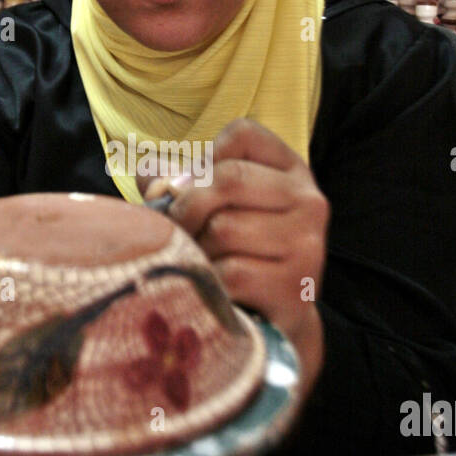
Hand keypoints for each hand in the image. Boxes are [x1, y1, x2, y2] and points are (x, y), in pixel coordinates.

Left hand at [140, 118, 328, 396]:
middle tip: (178, 232)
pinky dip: (210, 282)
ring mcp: (307, 245)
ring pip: (225, 229)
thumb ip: (182, 182)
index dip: (204, 157)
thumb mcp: (219, 208)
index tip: (190, 187)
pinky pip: (230, 273)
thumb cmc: (239, 253)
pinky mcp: (295, 286)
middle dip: (188, 208)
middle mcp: (310, 202)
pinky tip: (214, 290)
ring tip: (202, 264)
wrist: (278, 322)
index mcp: (292, 172)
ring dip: (199, 250)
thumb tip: (145, 172)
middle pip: (228, 179)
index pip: (243, 133)